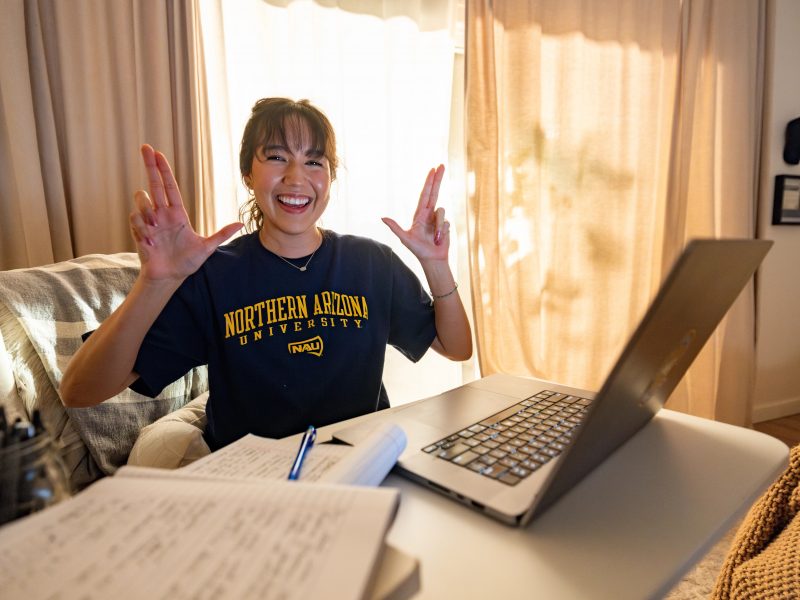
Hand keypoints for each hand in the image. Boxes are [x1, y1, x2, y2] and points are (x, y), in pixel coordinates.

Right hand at [129, 145, 242, 281]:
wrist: (170, 277)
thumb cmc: (187, 263)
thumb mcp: (207, 248)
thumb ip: (222, 234)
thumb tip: (241, 223)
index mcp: (178, 214)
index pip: (170, 187)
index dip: (164, 170)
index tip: (157, 154)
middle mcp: (162, 214)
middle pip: (154, 184)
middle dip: (149, 165)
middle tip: (145, 146)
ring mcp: (149, 221)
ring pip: (142, 199)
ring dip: (146, 209)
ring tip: (154, 227)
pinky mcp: (139, 231)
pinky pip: (135, 218)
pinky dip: (142, 228)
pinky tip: (150, 242)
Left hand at [382, 164, 448, 262]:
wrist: (432, 260)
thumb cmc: (418, 250)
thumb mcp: (405, 239)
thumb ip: (395, 228)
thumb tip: (382, 218)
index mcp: (419, 214)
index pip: (425, 194)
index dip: (429, 182)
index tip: (432, 170)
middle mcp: (429, 214)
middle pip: (434, 192)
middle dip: (438, 179)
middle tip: (442, 165)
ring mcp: (438, 219)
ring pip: (442, 212)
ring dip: (438, 226)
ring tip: (434, 238)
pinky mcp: (445, 225)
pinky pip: (446, 222)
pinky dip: (442, 232)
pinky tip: (439, 239)